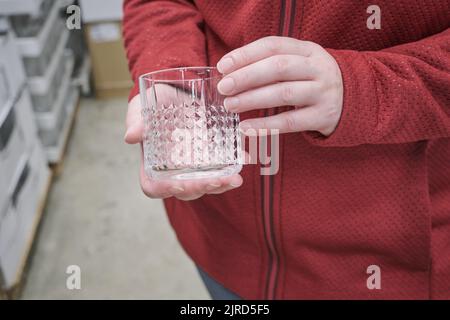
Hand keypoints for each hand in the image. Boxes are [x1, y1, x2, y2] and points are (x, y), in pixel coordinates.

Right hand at [124, 85, 242, 200]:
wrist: (176, 92)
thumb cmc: (153, 102)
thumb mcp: (141, 106)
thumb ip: (137, 120)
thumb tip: (131, 136)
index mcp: (151, 163)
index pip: (154, 187)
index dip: (166, 189)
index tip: (179, 184)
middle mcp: (173, 170)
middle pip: (186, 190)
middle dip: (203, 187)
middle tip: (220, 181)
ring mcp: (193, 166)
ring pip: (206, 184)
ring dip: (221, 184)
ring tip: (236, 179)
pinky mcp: (210, 158)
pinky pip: (221, 170)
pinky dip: (232, 168)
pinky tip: (244, 161)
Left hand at [216, 36, 342, 135]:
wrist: (354, 101)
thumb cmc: (313, 82)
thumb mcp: (300, 65)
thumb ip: (271, 65)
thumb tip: (230, 74)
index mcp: (308, 50)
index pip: (273, 45)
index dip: (246, 54)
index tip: (223, 66)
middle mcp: (318, 68)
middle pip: (278, 67)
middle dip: (246, 76)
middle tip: (224, 87)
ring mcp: (323, 92)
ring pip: (283, 93)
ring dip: (252, 99)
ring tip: (230, 106)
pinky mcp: (324, 116)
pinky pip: (291, 121)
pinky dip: (266, 125)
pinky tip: (246, 127)